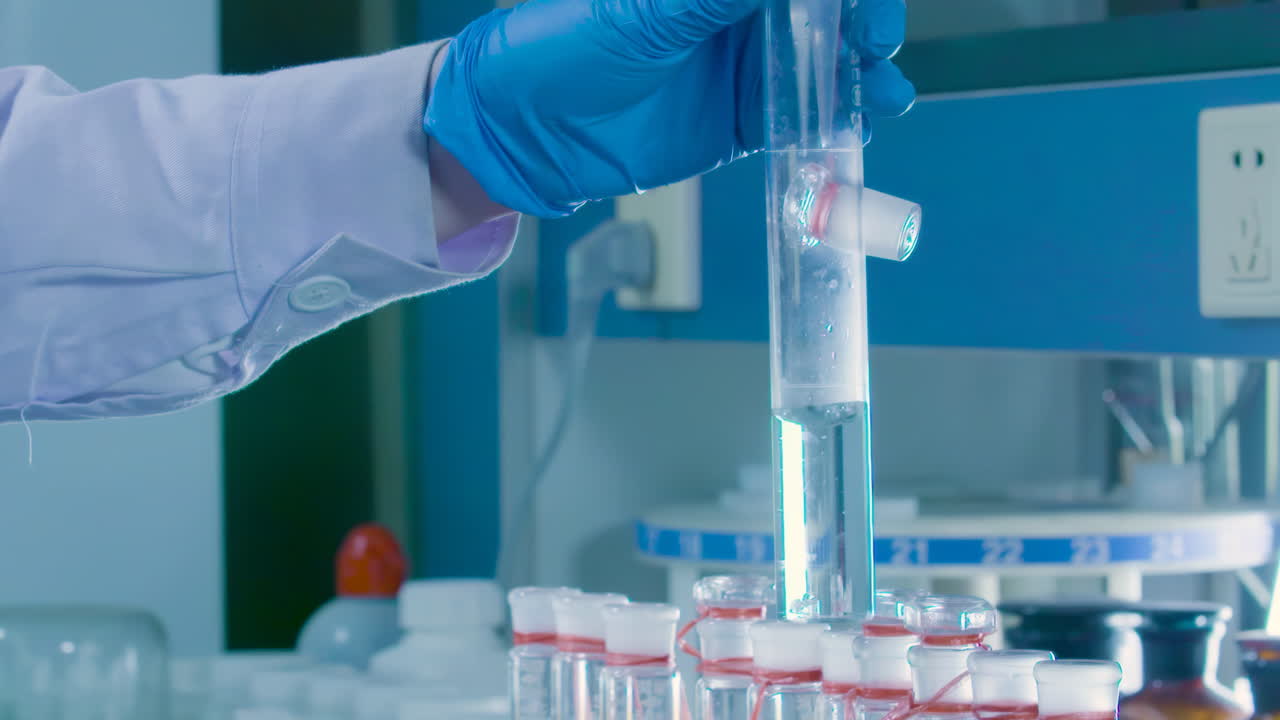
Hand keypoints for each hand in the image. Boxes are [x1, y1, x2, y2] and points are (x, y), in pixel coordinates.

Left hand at [425, 0, 914, 217]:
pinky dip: (836, 120)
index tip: (862, 4)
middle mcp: (739, 11)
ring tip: (881, 91)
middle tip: (874, 40)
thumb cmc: (564, 48)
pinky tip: (855, 125)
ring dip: (863, 72)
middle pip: (826, 9)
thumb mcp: (646, 13)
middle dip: (865, 20)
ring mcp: (746, 62)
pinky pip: (804, 115)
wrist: (528, 132)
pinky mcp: (745, 118)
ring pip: (828, 59)